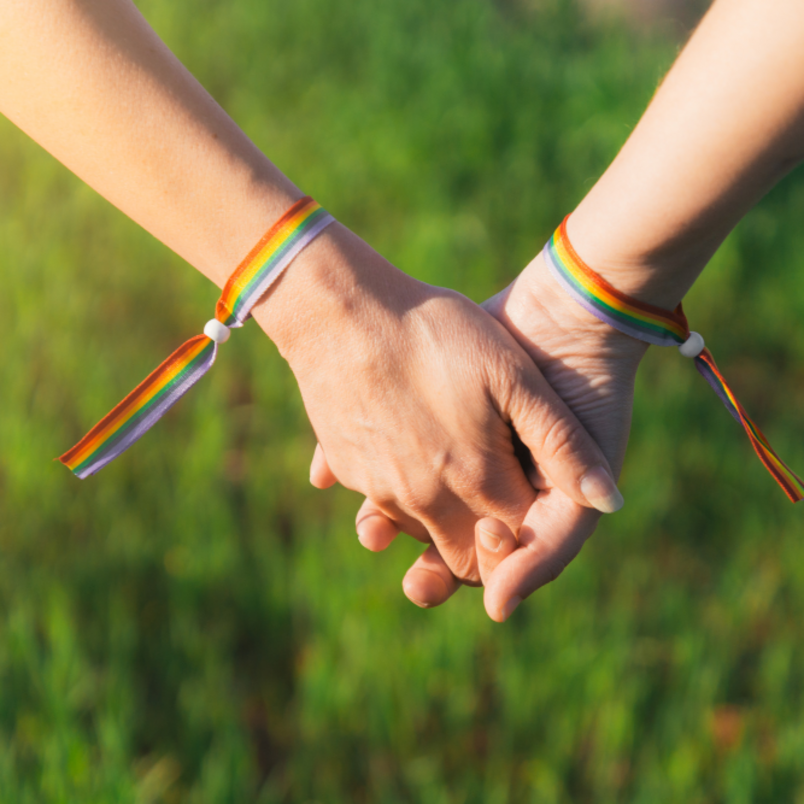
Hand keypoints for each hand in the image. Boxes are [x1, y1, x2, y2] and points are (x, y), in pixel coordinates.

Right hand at [256, 224, 622, 592]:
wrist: (340, 310)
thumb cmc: (435, 332)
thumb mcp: (514, 375)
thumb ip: (563, 444)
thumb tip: (611, 501)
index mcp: (476, 480)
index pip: (513, 544)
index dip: (527, 539)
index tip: (528, 510)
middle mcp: (425, 499)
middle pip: (460, 555)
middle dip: (480, 554)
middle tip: (491, 523)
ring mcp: (380, 487)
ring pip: (417, 532)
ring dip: (435, 526)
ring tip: (448, 480)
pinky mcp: (347, 468)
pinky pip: (378, 503)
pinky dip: (394, 496)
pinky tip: (402, 453)